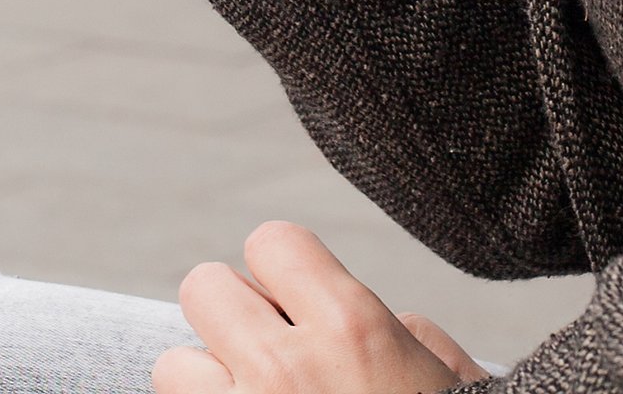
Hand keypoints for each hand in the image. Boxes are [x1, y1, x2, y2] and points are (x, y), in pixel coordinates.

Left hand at [157, 225, 478, 393]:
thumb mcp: (450, 384)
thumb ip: (406, 336)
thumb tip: (384, 321)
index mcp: (351, 328)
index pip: (272, 242)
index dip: (287, 275)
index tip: (304, 309)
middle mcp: (284, 369)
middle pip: (203, 287)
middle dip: (235, 321)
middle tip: (271, 359)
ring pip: (172, 365)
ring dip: (207, 386)